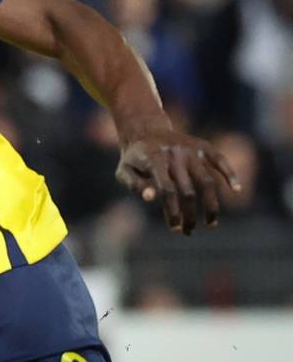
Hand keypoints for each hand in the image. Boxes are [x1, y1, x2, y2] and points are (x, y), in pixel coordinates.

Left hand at [115, 128, 238, 235]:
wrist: (145, 131)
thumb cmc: (134, 158)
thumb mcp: (124, 171)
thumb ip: (135, 185)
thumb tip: (150, 198)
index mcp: (154, 159)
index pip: (166, 190)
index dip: (172, 211)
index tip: (175, 228)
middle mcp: (176, 154)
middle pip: (188, 191)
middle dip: (189, 215)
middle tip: (188, 231)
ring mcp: (191, 150)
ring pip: (207, 181)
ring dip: (211, 205)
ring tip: (210, 224)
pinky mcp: (203, 146)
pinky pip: (220, 160)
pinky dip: (230, 174)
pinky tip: (237, 190)